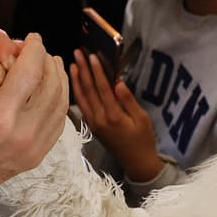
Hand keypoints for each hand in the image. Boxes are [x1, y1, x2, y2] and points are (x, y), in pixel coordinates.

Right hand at [0, 33, 68, 216]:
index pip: (30, 71)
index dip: (33, 49)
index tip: (32, 38)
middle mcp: (23, 134)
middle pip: (52, 83)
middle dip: (46, 60)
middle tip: (38, 49)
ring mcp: (35, 147)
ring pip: (61, 101)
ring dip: (57, 77)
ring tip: (48, 62)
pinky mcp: (39, 155)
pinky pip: (60, 119)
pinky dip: (59, 97)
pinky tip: (50, 86)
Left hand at [70, 49, 162, 181]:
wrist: (136, 163)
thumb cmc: (144, 140)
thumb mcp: (142, 119)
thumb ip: (129, 101)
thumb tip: (118, 83)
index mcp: (113, 116)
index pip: (102, 89)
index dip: (96, 71)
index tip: (91, 56)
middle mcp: (99, 119)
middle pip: (88, 90)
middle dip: (83, 70)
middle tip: (78, 53)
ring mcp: (93, 123)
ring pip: (81, 98)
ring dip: (76, 80)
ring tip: (73, 64)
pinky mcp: (92, 126)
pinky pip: (82, 106)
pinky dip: (77, 92)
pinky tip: (75, 83)